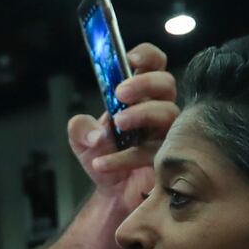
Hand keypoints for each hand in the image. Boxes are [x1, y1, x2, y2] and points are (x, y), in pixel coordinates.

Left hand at [69, 43, 176, 198]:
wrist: (111, 193)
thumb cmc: (105, 157)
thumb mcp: (82, 140)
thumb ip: (80, 127)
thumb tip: (96, 133)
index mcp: (140, 96)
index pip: (155, 64)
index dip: (147, 55)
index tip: (130, 58)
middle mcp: (158, 110)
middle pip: (166, 82)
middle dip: (144, 82)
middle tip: (121, 93)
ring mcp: (167, 134)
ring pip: (169, 112)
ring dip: (142, 113)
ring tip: (118, 124)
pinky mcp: (168, 159)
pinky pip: (153, 152)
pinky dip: (123, 158)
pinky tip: (101, 164)